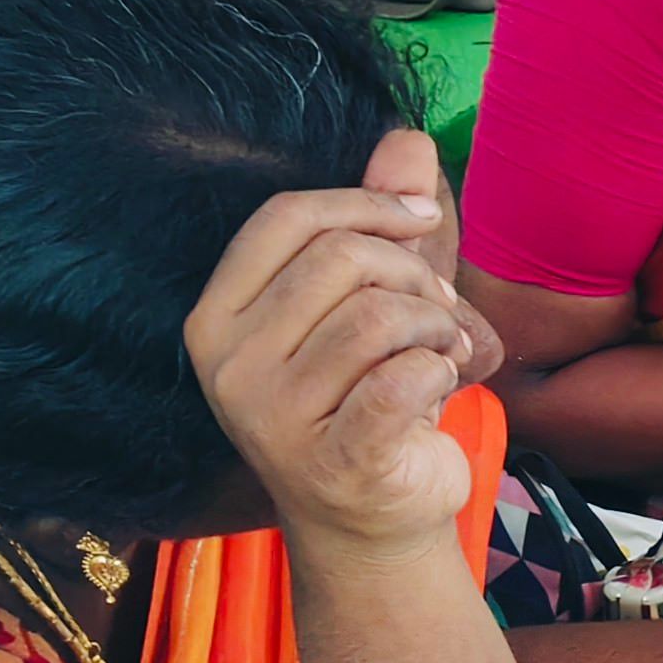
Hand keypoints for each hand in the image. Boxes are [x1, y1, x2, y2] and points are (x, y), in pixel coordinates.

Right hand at [186, 128, 485, 561]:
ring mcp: (271, 419)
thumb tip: (406, 137)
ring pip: (379, 316)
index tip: (421, 219)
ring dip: (437, 325)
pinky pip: (402, 377)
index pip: (285, 217)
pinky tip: (441, 384)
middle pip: (340, 259)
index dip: (365, 203)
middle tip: (437, 309)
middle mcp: (229, 365)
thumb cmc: (369, 401)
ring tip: (443, 351)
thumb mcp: (374, 301)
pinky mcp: (329, 461)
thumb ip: (383, 222)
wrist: (373, 525)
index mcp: (219, 316)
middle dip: (413, 272)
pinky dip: (440, 370)